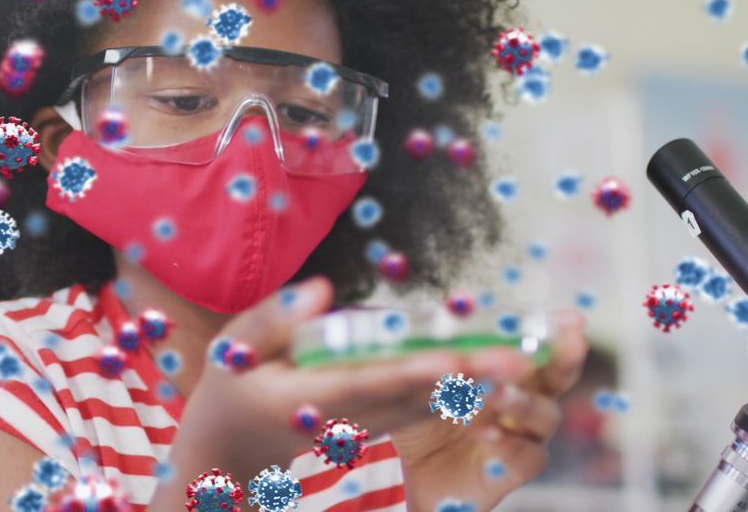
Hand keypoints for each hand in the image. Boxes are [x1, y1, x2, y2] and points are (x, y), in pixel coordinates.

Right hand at [151, 276, 534, 509]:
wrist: (226, 455)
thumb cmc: (227, 390)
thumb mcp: (232, 349)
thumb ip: (274, 319)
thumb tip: (324, 291)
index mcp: (304, 398)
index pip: (365, 383)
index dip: (410, 372)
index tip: (451, 360)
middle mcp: (341, 419)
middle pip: (412, 397)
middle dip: (467, 378)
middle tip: (520, 360)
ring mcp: (360, 429)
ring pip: (424, 408)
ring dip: (474, 388)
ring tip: (520, 365)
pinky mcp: (372, 427)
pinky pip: (419, 413)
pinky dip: (457, 397)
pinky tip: (492, 380)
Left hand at [389, 310, 588, 511]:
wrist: (404, 473)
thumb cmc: (417, 419)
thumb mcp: (415, 379)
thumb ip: (437, 350)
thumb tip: (457, 308)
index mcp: (503, 371)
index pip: (534, 346)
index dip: (555, 330)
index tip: (574, 318)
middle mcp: (521, 400)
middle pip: (556, 377)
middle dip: (566, 358)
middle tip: (573, 342)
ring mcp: (522, 436)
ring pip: (545, 414)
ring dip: (521, 399)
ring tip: (493, 392)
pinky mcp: (513, 470)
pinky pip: (527, 455)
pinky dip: (509, 441)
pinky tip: (486, 433)